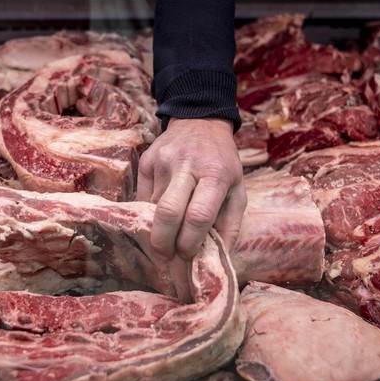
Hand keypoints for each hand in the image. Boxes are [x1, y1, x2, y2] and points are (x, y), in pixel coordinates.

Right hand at [137, 118, 246, 260]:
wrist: (200, 122)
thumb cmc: (223, 162)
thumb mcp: (237, 189)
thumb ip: (230, 225)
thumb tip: (217, 259)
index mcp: (216, 174)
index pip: (198, 215)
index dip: (190, 242)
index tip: (188, 255)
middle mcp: (187, 166)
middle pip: (168, 213)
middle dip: (164, 243)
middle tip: (166, 258)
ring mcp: (163, 162)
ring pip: (153, 208)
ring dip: (157, 230)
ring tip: (165, 240)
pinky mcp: (146, 161)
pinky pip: (142, 197)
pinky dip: (150, 214)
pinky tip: (159, 216)